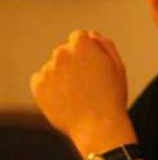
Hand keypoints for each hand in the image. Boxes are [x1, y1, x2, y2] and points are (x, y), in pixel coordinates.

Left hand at [30, 30, 133, 152]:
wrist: (99, 125)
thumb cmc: (112, 96)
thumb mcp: (117, 66)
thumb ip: (105, 45)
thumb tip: (91, 34)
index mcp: (83, 44)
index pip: (79, 37)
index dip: (88, 51)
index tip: (93, 66)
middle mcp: (62, 53)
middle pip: (64, 51)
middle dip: (73, 62)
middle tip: (87, 83)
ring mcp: (48, 69)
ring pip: (53, 67)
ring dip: (61, 75)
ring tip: (77, 94)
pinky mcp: (38, 86)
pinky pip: (41, 80)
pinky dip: (50, 87)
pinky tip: (65, 98)